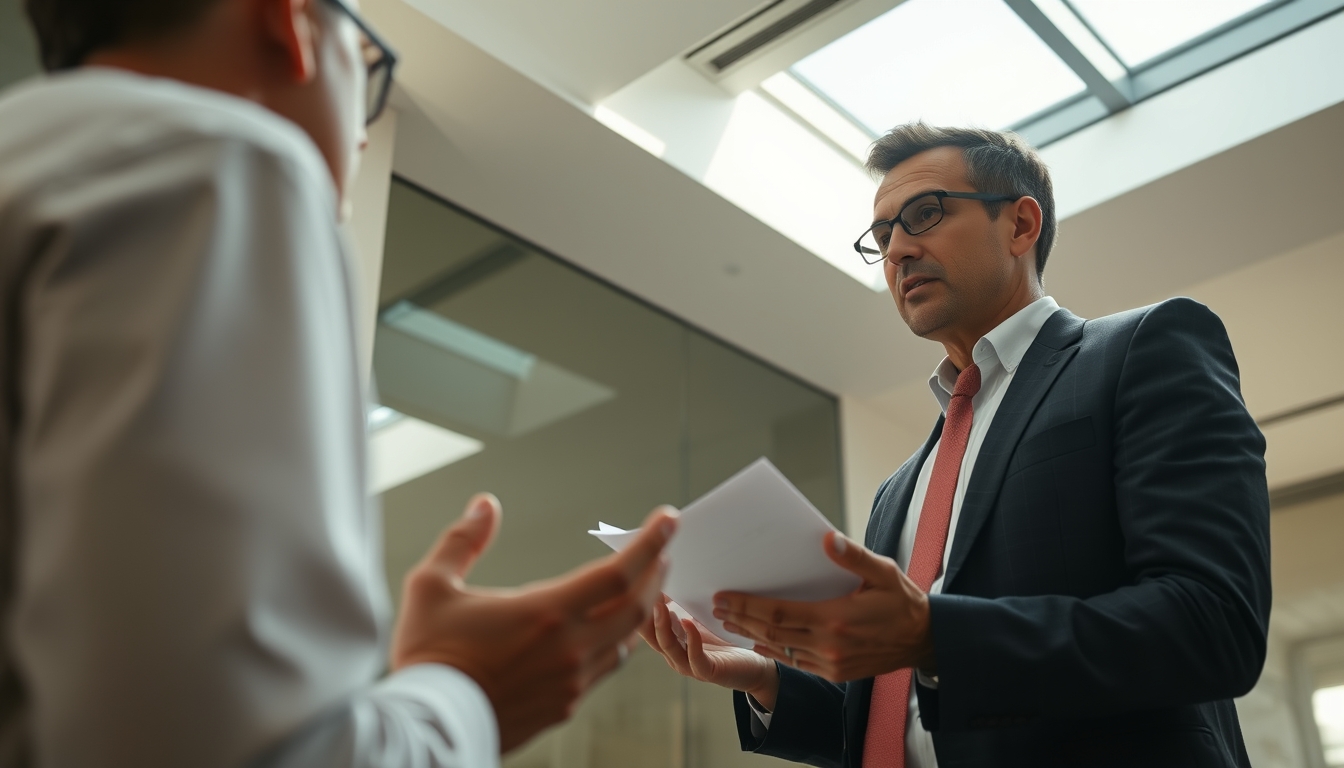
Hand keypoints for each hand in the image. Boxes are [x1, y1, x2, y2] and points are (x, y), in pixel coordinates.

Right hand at [391, 493, 677, 752]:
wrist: (425, 728)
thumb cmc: (427, 657)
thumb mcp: (431, 586)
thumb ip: (463, 541)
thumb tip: (484, 506)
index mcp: (546, 613)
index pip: (619, 572)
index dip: (650, 542)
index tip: (668, 520)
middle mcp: (569, 648)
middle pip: (636, 605)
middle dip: (656, 571)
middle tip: (663, 548)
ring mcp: (570, 681)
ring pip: (625, 640)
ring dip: (640, 608)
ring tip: (642, 585)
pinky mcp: (563, 706)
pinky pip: (605, 669)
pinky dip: (617, 642)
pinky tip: (610, 631)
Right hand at [638, 596, 779, 708]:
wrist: (751, 665)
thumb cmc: (723, 640)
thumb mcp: (699, 618)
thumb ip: (683, 604)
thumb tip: (670, 575)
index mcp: (669, 641)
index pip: (646, 624)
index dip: (640, 605)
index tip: (638, 582)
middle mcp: (673, 654)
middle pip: (650, 635)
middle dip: (645, 613)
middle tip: (642, 590)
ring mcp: (688, 665)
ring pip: (667, 646)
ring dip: (663, 624)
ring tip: (661, 604)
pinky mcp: (707, 671)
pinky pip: (694, 658)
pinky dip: (690, 639)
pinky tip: (688, 622)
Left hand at [712, 532, 933, 682]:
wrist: (924, 640)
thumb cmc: (902, 601)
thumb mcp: (883, 572)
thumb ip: (854, 557)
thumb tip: (828, 538)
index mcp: (836, 619)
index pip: (778, 612)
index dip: (747, 605)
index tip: (724, 595)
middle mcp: (829, 645)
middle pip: (772, 632)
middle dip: (740, 618)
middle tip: (716, 606)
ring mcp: (830, 663)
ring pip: (780, 648)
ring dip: (751, 636)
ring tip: (728, 621)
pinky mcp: (834, 673)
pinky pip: (795, 662)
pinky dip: (772, 651)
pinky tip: (758, 641)